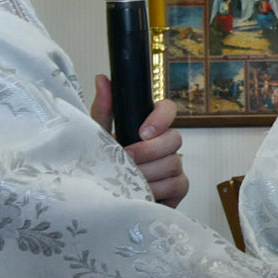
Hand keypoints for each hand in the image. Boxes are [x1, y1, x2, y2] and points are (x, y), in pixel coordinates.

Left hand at [91, 75, 189, 206]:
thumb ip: (104, 110)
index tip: (142, 132)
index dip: (161, 118)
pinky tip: (142, 192)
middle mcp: (166, 144)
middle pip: (175, 138)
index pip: (168, 109)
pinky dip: (158, 189)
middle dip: (149, 150)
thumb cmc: (104, 165)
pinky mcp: (178, 187)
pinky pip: (178, 184)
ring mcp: (174, 165)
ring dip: (149, 173)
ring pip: (174, 163)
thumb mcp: (99, 137)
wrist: (105, 198)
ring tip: (129, 180)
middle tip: (128, 158)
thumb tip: (102, 79)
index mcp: (149, 127)